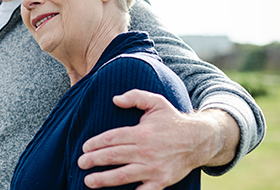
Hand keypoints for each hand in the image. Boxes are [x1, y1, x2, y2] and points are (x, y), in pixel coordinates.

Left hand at [77, 89, 238, 188]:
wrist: (199, 140)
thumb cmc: (172, 120)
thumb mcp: (156, 102)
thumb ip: (135, 97)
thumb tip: (115, 99)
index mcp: (142, 133)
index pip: (112, 138)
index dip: (96, 143)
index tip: (84, 147)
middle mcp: (146, 151)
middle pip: (114, 157)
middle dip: (94, 160)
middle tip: (80, 163)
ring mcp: (154, 168)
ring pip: (123, 175)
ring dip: (104, 179)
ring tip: (88, 181)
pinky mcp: (162, 181)